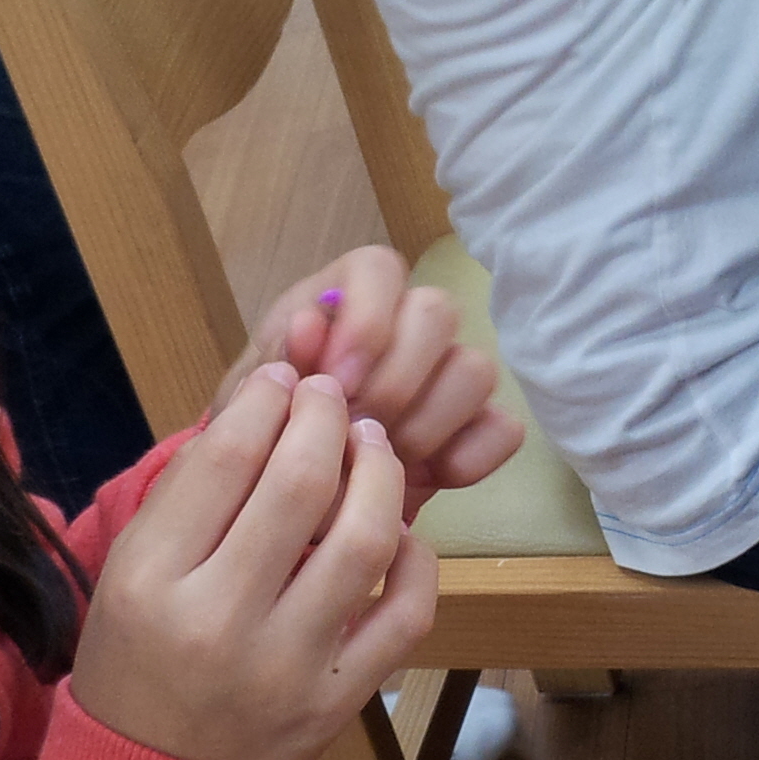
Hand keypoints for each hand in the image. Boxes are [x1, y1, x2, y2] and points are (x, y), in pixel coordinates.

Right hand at [73, 365, 437, 759]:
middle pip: (300, 484)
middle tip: (332, 395)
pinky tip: (397, 532)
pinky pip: (406, 614)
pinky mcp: (339, 702)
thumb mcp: (126, 573)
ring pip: (365, 540)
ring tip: (370, 445)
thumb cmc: (136, 661)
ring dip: (380, 472)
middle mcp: (220, 622)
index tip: (283, 381)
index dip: (265, 400)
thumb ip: (189, 495)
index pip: (224, 458)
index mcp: (151, 582)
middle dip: (326, 417)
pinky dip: (415, 560)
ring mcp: (288, 668)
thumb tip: (266, 405)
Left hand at [212, 248, 523, 517]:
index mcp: (347, 294)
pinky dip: (470, 457)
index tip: (336, 383)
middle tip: (355, 432)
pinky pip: (503, 430)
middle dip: (397, 382)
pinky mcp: (473, 428)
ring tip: (380, 461)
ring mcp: (446, 373)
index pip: (380, 270)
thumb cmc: (266, 424)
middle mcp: (406, 322)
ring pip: (476, 370)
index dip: (367, 322)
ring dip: (427, 424)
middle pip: (438, 312)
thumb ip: (279, 359)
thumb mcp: (254, 393)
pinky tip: (426, 478)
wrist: (282, 490)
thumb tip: (309, 324)